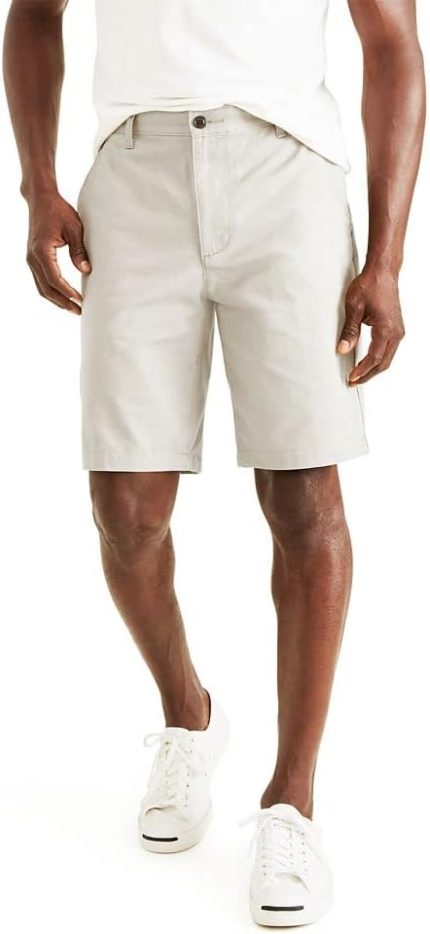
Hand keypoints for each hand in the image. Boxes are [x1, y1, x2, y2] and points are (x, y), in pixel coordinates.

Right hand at [26, 191, 90, 313]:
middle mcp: (33, 257)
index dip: (67, 292)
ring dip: (56, 300)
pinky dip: (51, 291)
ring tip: (72, 308)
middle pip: (46, 289)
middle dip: (63, 302)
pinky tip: (63, 296)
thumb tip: (86, 270)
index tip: (80, 300)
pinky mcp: (33, 259)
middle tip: (79, 311)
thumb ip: (79, 250)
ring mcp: (31, 259)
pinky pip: (40, 280)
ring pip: (41, 287)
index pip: (54, 279)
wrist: (41, 199)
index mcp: (42, 251)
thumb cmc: (58, 211)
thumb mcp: (74, 228)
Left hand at [337, 265, 404, 384]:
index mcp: (386, 329)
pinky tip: (367, 362)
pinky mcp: (396, 328)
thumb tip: (342, 349)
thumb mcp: (354, 307)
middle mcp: (396, 332)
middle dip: (368, 374)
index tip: (351, 378)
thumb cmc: (370, 285)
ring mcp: (398, 331)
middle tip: (353, 381)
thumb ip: (349, 331)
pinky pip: (389, 350)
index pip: (374, 358)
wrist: (383, 272)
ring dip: (373, 368)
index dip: (362, 370)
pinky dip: (378, 359)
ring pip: (387, 358)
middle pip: (383, 363)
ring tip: (358, 375)